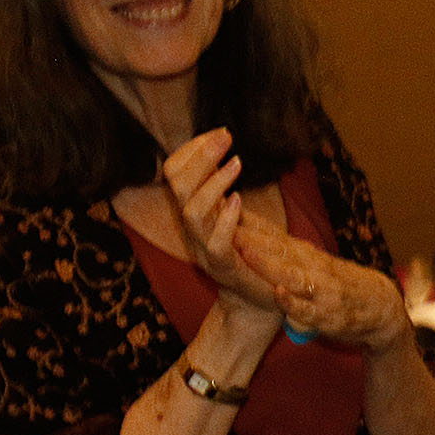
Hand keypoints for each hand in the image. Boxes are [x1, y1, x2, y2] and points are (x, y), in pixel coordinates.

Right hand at [161, 129, 282, 310]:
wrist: (258, 301)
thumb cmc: (251, 255)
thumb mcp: (233, 215)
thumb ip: (222, 191)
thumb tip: (221, 153)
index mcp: (193, 213)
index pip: (175, 173)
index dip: (193, 150)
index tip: (219, 134)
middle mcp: (192, 229)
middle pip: (177, 186)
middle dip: (200, 157)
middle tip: (226, 138)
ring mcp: (204, 249)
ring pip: (192, 211)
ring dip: (213, 183)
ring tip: (237, 163)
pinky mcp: (223, 267)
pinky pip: (215, 243)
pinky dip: (225, 220)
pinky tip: (239, 201)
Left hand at [235, 222, 409, 352]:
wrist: (384, 308)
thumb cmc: (343, 285)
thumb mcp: (317, 263)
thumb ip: (287, 250)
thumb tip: (253, 228)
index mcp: (310, 257)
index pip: (277, 237)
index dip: (251, 225)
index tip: (225, 210)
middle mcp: (316, 270)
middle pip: (281, 252)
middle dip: (253, 239)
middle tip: (225, 225)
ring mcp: (323, 293)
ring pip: (294, 276)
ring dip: (271, 265)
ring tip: (247, 253)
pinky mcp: (329, 317)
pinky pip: (309, 311)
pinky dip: (294, 303)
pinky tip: (280, 295)